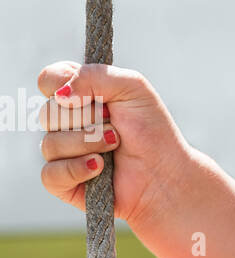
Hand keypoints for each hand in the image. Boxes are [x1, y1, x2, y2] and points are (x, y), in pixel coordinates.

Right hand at [37, 61, 192, 229]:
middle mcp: (66, 122)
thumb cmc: (150, 128)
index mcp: (80, 94)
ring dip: (90, 143)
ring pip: (50, 144)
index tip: (89, 95)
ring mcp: (61, 152)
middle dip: (88, 118)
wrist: (163, 171)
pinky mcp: (61, 181)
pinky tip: (100, 167)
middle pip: (48, 113)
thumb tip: (61, 93)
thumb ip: (95, 76)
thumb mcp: (133, 87)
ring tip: (115, 144)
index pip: (49, 79)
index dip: (61, 84)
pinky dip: (78, 168)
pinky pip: (50, 174)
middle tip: (115, 122)